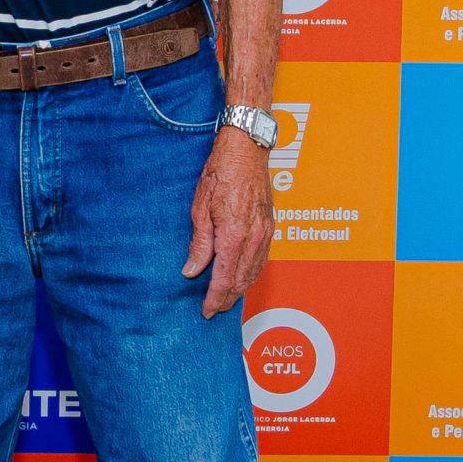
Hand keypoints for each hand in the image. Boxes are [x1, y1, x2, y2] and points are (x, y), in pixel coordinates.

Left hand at [182, 126, 273, 317]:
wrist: (246, 151)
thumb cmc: (221, 172)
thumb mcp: (200, 207)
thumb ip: (199, 243)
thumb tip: (192, 270)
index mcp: (234, 235)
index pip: (224, 280)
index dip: (214, 299)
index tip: (206, 311)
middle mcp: (254, 238)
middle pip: (240, 282)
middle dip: (227, 300)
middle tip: (213, 310)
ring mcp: (265, 234)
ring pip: (253, 274)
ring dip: (239, 290)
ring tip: (225, 299)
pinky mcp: (270, 228)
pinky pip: (262, 260)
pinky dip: (250, 275)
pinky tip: (241, 278)